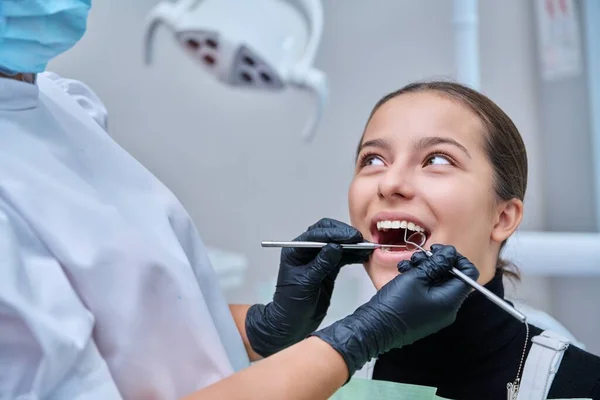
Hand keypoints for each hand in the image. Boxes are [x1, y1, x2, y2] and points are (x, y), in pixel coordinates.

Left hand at [246, 218, 370, 356]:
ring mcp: (318, 259)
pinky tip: (364, 257)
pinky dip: (353, 256)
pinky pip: (342, 258)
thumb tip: (336, 246)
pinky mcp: (328, 269)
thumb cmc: (292, 303)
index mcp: (296, 250)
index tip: (352, 237)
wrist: (291, 323)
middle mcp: (307, 250)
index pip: (317, 234)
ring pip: (337, 245)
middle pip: (328, 233)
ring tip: (368, 248)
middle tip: (361, 240)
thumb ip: (321, 264)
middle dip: (344, 235)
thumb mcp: (306, 283)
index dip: (335, 233)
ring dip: (352, 245)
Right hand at [311, 244, 478, 376]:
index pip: (469, 274)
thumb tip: (450, 253)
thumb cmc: (396, 305)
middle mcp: (447, 308)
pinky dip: (418, 280)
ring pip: (438, 282)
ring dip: (424, 269)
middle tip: (419, 256)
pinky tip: (403, 273)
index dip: (456, 258)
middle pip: (452, 277)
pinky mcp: (424, 313)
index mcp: (450, 301)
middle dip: (436, 262)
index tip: (440, 251)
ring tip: (407, 265)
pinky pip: (428, 292)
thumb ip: (437, 263)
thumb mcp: (417, 277)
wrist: (375, 327)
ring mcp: (436, 312)